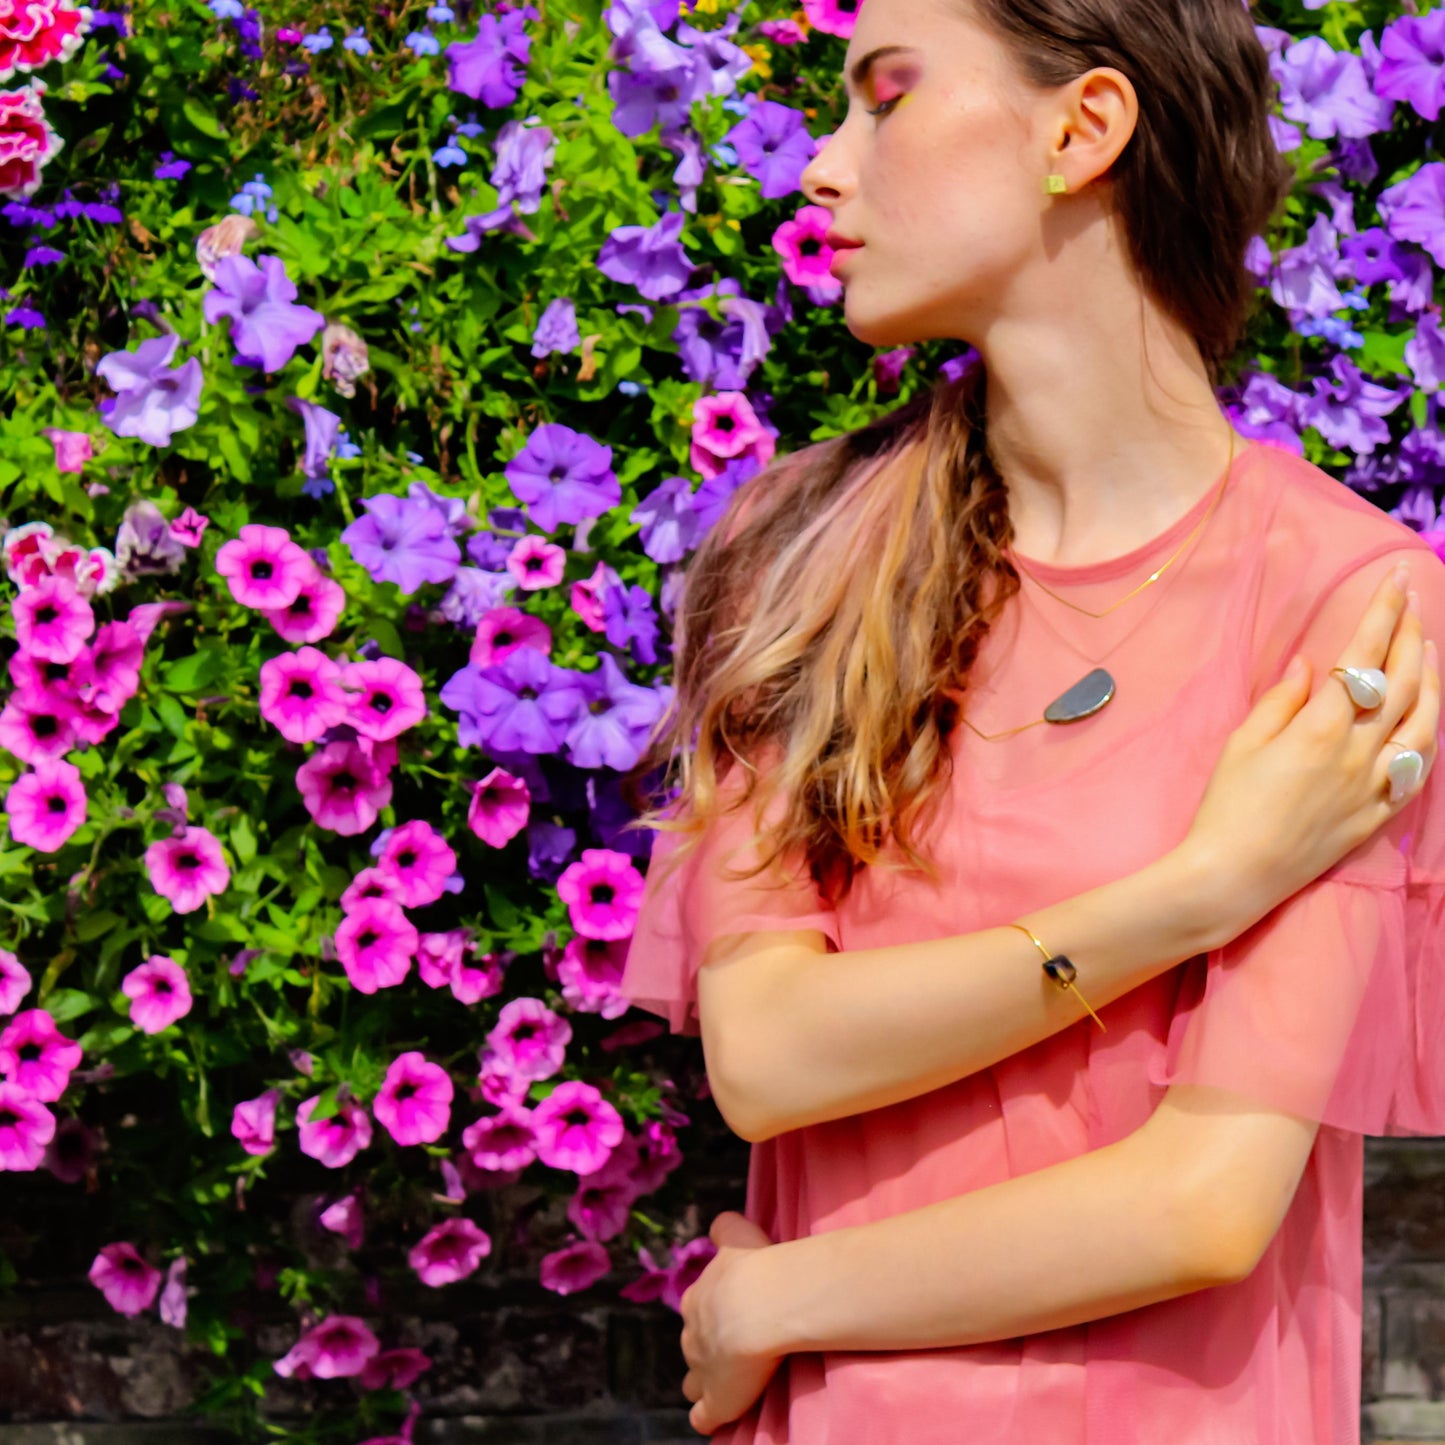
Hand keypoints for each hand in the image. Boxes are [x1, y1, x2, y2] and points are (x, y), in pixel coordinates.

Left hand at [679, 1211, 786, 1436]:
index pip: (698, 1307)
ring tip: (724, 1385)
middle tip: (733, 1348)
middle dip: (706, 1346)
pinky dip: (707, 1417)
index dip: (713, 1313)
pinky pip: (703, 1415)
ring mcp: (700, 1366)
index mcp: (699, 1296)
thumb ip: (726, 1230)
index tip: (727, 1314)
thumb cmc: (757, 1266)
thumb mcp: (740, 1235)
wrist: (761, 1304)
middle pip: (693, 1341)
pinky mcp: (715, 1399)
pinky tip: (713, 1421)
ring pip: (694, 1378)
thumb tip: (721, 1226)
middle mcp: (693, 1330)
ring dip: (705, 1380)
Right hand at [1182, 560, 1439, 931]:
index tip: (1394, 581)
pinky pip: (1416, 772)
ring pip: (1422, 724)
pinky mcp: (1376, 816)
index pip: (1363, 657)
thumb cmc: (1226, 806)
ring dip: (1431, 682)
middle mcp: (1359, 754)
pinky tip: (1425, 720)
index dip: (1381, 614)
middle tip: (1412, 605)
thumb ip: (1281, 701)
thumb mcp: (1241, 744)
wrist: (1234, 874)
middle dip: (1410, 637)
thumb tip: (1310, 666)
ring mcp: (1374, 787)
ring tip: (1428, 652)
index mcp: (1322, 728)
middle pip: (1401, 684)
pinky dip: (1426, 738)